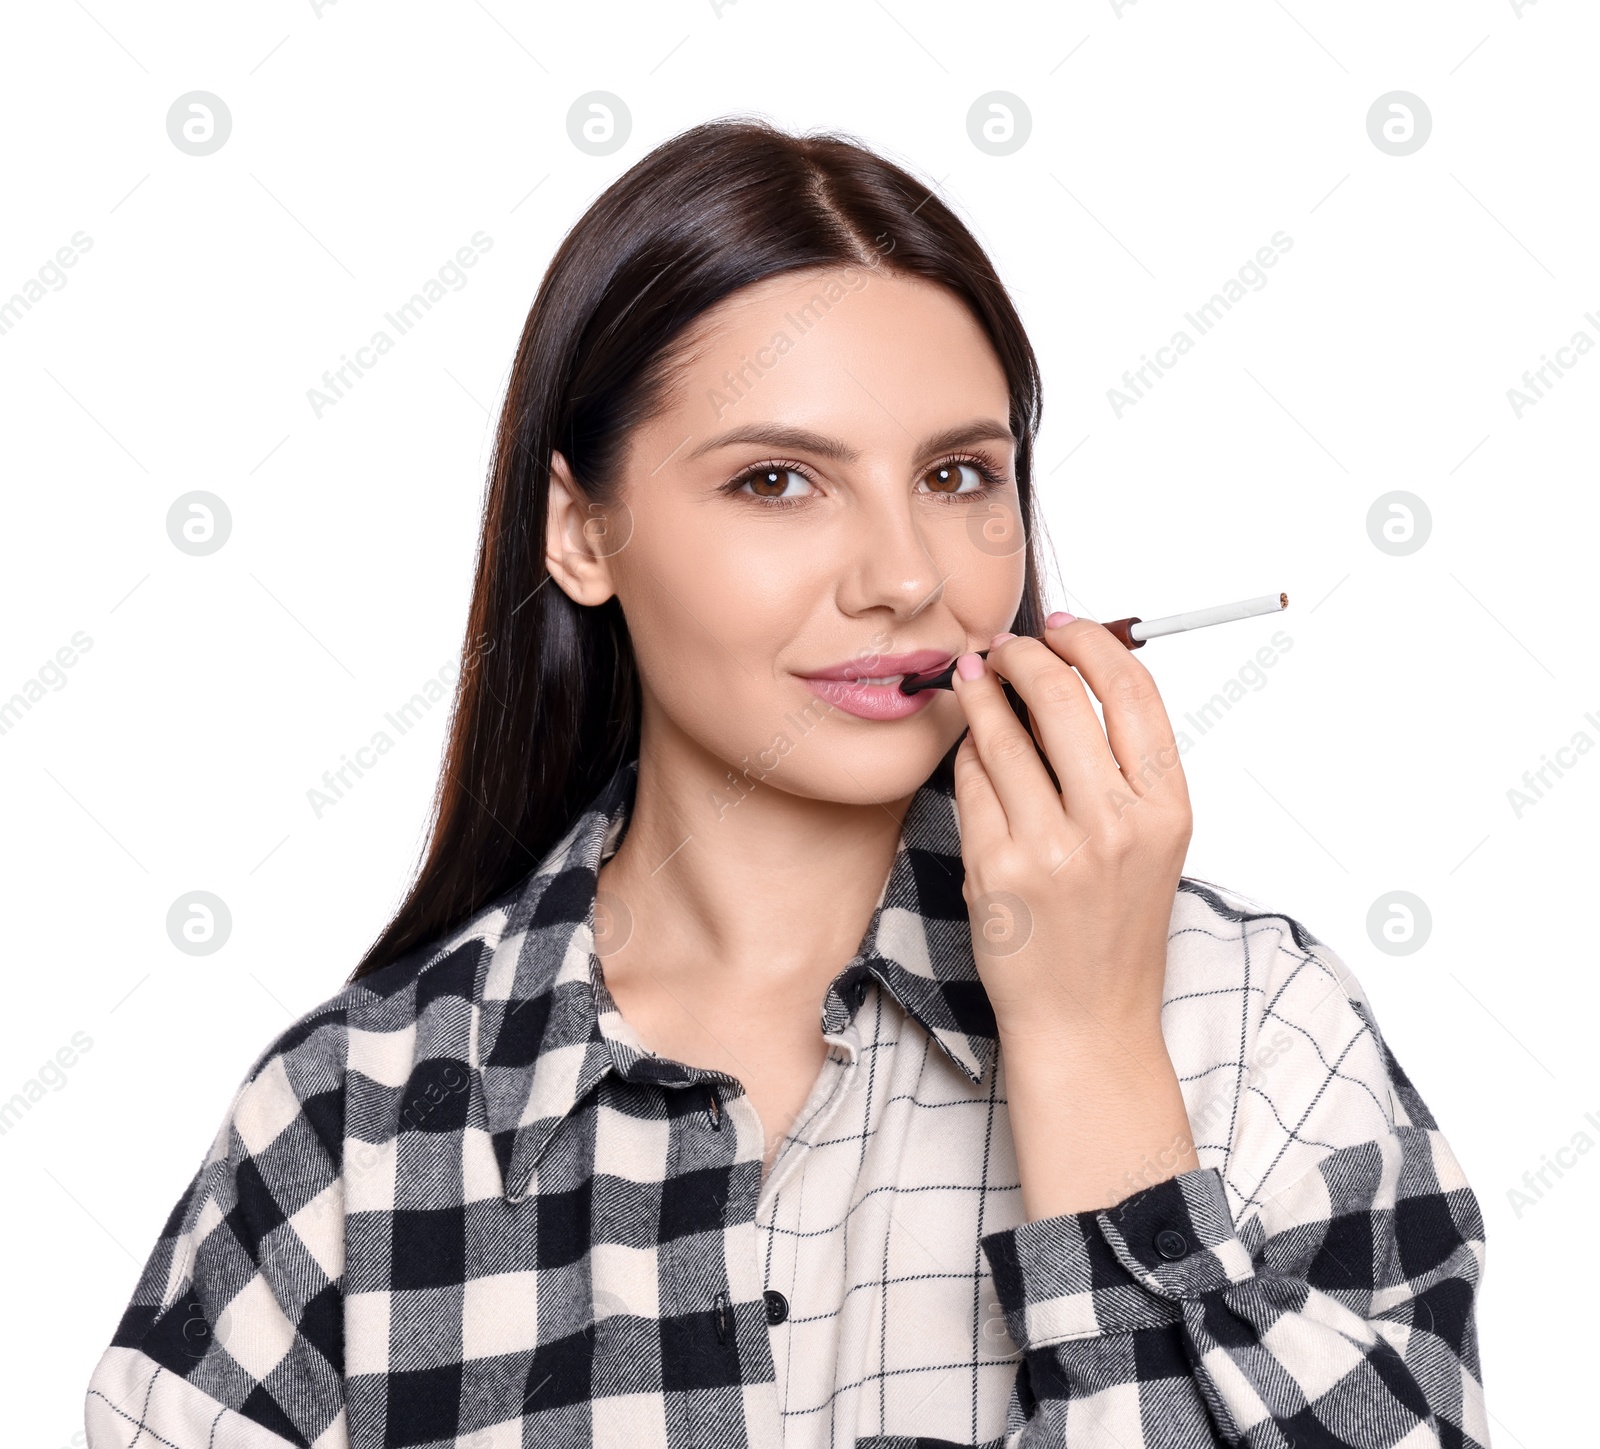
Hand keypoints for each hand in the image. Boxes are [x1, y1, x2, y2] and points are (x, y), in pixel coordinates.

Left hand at [949, 616, 1196, 1215]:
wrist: (1086, 1021)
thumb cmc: (1115, 930)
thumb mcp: (1151, 843)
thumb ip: (1123, 767)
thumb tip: (1068, 680)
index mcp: (1165, 810)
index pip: (1132, 691)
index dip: (1091, 643)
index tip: (1061, 628)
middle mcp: (1113, 825)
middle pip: (1060, 695)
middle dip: (1022, 655)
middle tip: (1002, 648)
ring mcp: (1050, 848)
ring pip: (1001, 732)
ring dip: (980, 695)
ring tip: (972, 681)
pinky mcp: (994, 870)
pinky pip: (970, 782)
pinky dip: (967, 754)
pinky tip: (970, 748)